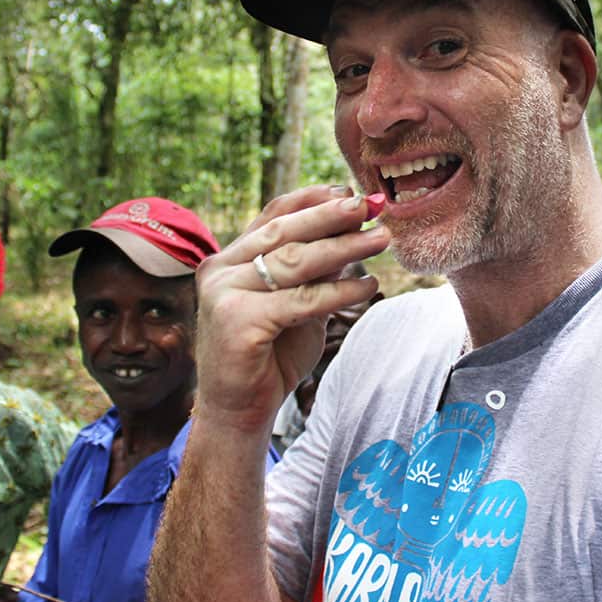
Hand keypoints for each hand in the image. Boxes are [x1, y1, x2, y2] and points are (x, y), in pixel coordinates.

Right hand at [192, 185, 389, 432]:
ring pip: (294, 261)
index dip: (312, 200)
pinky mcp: (239, 322)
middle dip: (331, 215)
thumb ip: (313, 271)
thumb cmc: (269, 355)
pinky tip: (369, 285)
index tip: (349, 190)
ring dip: (344, 247)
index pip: (272, 216)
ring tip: (381, 238)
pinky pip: (302, 300)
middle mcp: (220, 270)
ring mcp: (224, 294)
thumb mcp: (295, 303)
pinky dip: (340, 291)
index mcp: (229, 259)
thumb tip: (353, 230)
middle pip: (283, 231)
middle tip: (368, 205)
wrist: (239, 411)